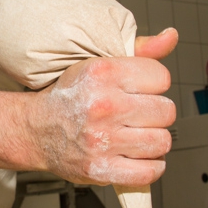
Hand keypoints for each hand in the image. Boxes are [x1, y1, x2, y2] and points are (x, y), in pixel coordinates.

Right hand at [35, 28, 177, 186]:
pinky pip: (149, 172)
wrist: (35, 130)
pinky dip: (151, 167)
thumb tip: (171, 36)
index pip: (161, 77)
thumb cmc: (69, 96)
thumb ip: (139, 50)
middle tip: (140, 113)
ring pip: (161, 142)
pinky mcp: (101, 169)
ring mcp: (102, 141)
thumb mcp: (99, 63)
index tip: (143, 89)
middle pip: (166, 111)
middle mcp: (103, 106)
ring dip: (154, 140)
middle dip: (157, 113)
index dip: (156, 84)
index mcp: (103, 74)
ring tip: (138, 134)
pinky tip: (138, 156)